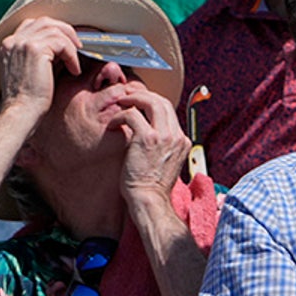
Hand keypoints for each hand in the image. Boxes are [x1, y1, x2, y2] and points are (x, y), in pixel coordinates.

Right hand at [0, 17, 82, 125]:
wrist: (20, 114)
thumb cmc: (27, 101)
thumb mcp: (29, 72)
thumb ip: (39, 57)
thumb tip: (61, 47)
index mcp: (8, 46)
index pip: (32, 25)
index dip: (52, 30)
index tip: (65, 42)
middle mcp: (13, 41)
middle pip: (44, 22)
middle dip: (64, 30)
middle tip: (78, 45)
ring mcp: (23, 43)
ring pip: (55, 30)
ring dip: (70, 44)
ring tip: (75, 61)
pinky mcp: (35, 49)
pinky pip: (62, 43)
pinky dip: (72, 55)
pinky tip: (74, 70)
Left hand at [114, 89, 187, 203]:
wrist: (149, 200)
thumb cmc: (151, 186)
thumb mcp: (164, 162)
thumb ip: (161, 146)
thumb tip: (147, 134)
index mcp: (182, 141)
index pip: (169, 111)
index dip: (152, 103)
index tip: (138, 103)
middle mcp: (176, 136)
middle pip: (163, 102)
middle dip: (143, 95)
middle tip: (127, 97)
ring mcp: (164, 136)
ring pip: (151, 102)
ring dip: (133, 99)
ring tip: (120, 103)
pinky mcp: (147, 138)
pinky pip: (132, 115)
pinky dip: (120, 116)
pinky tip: (113, 124)